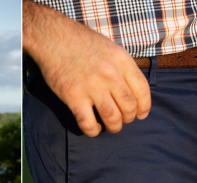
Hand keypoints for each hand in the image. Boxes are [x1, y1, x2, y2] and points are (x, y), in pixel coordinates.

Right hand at [23, 0, 150, 136]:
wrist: (52, 36)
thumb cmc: (81, 42)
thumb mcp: (110, 48)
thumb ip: (123, 68)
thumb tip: (133, 92)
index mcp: (121, 60)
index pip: (142, 90)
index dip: (144, 107)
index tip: (141, 114)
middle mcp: (109, 73)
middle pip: (129, 107)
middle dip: (128, 118)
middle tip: (123, 119)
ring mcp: (91, 85)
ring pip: (112, 118)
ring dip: (114, 127)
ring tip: (111, 126)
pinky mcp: (73, 96)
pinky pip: (88, 123)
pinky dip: (93, 131)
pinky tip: (94, 127)